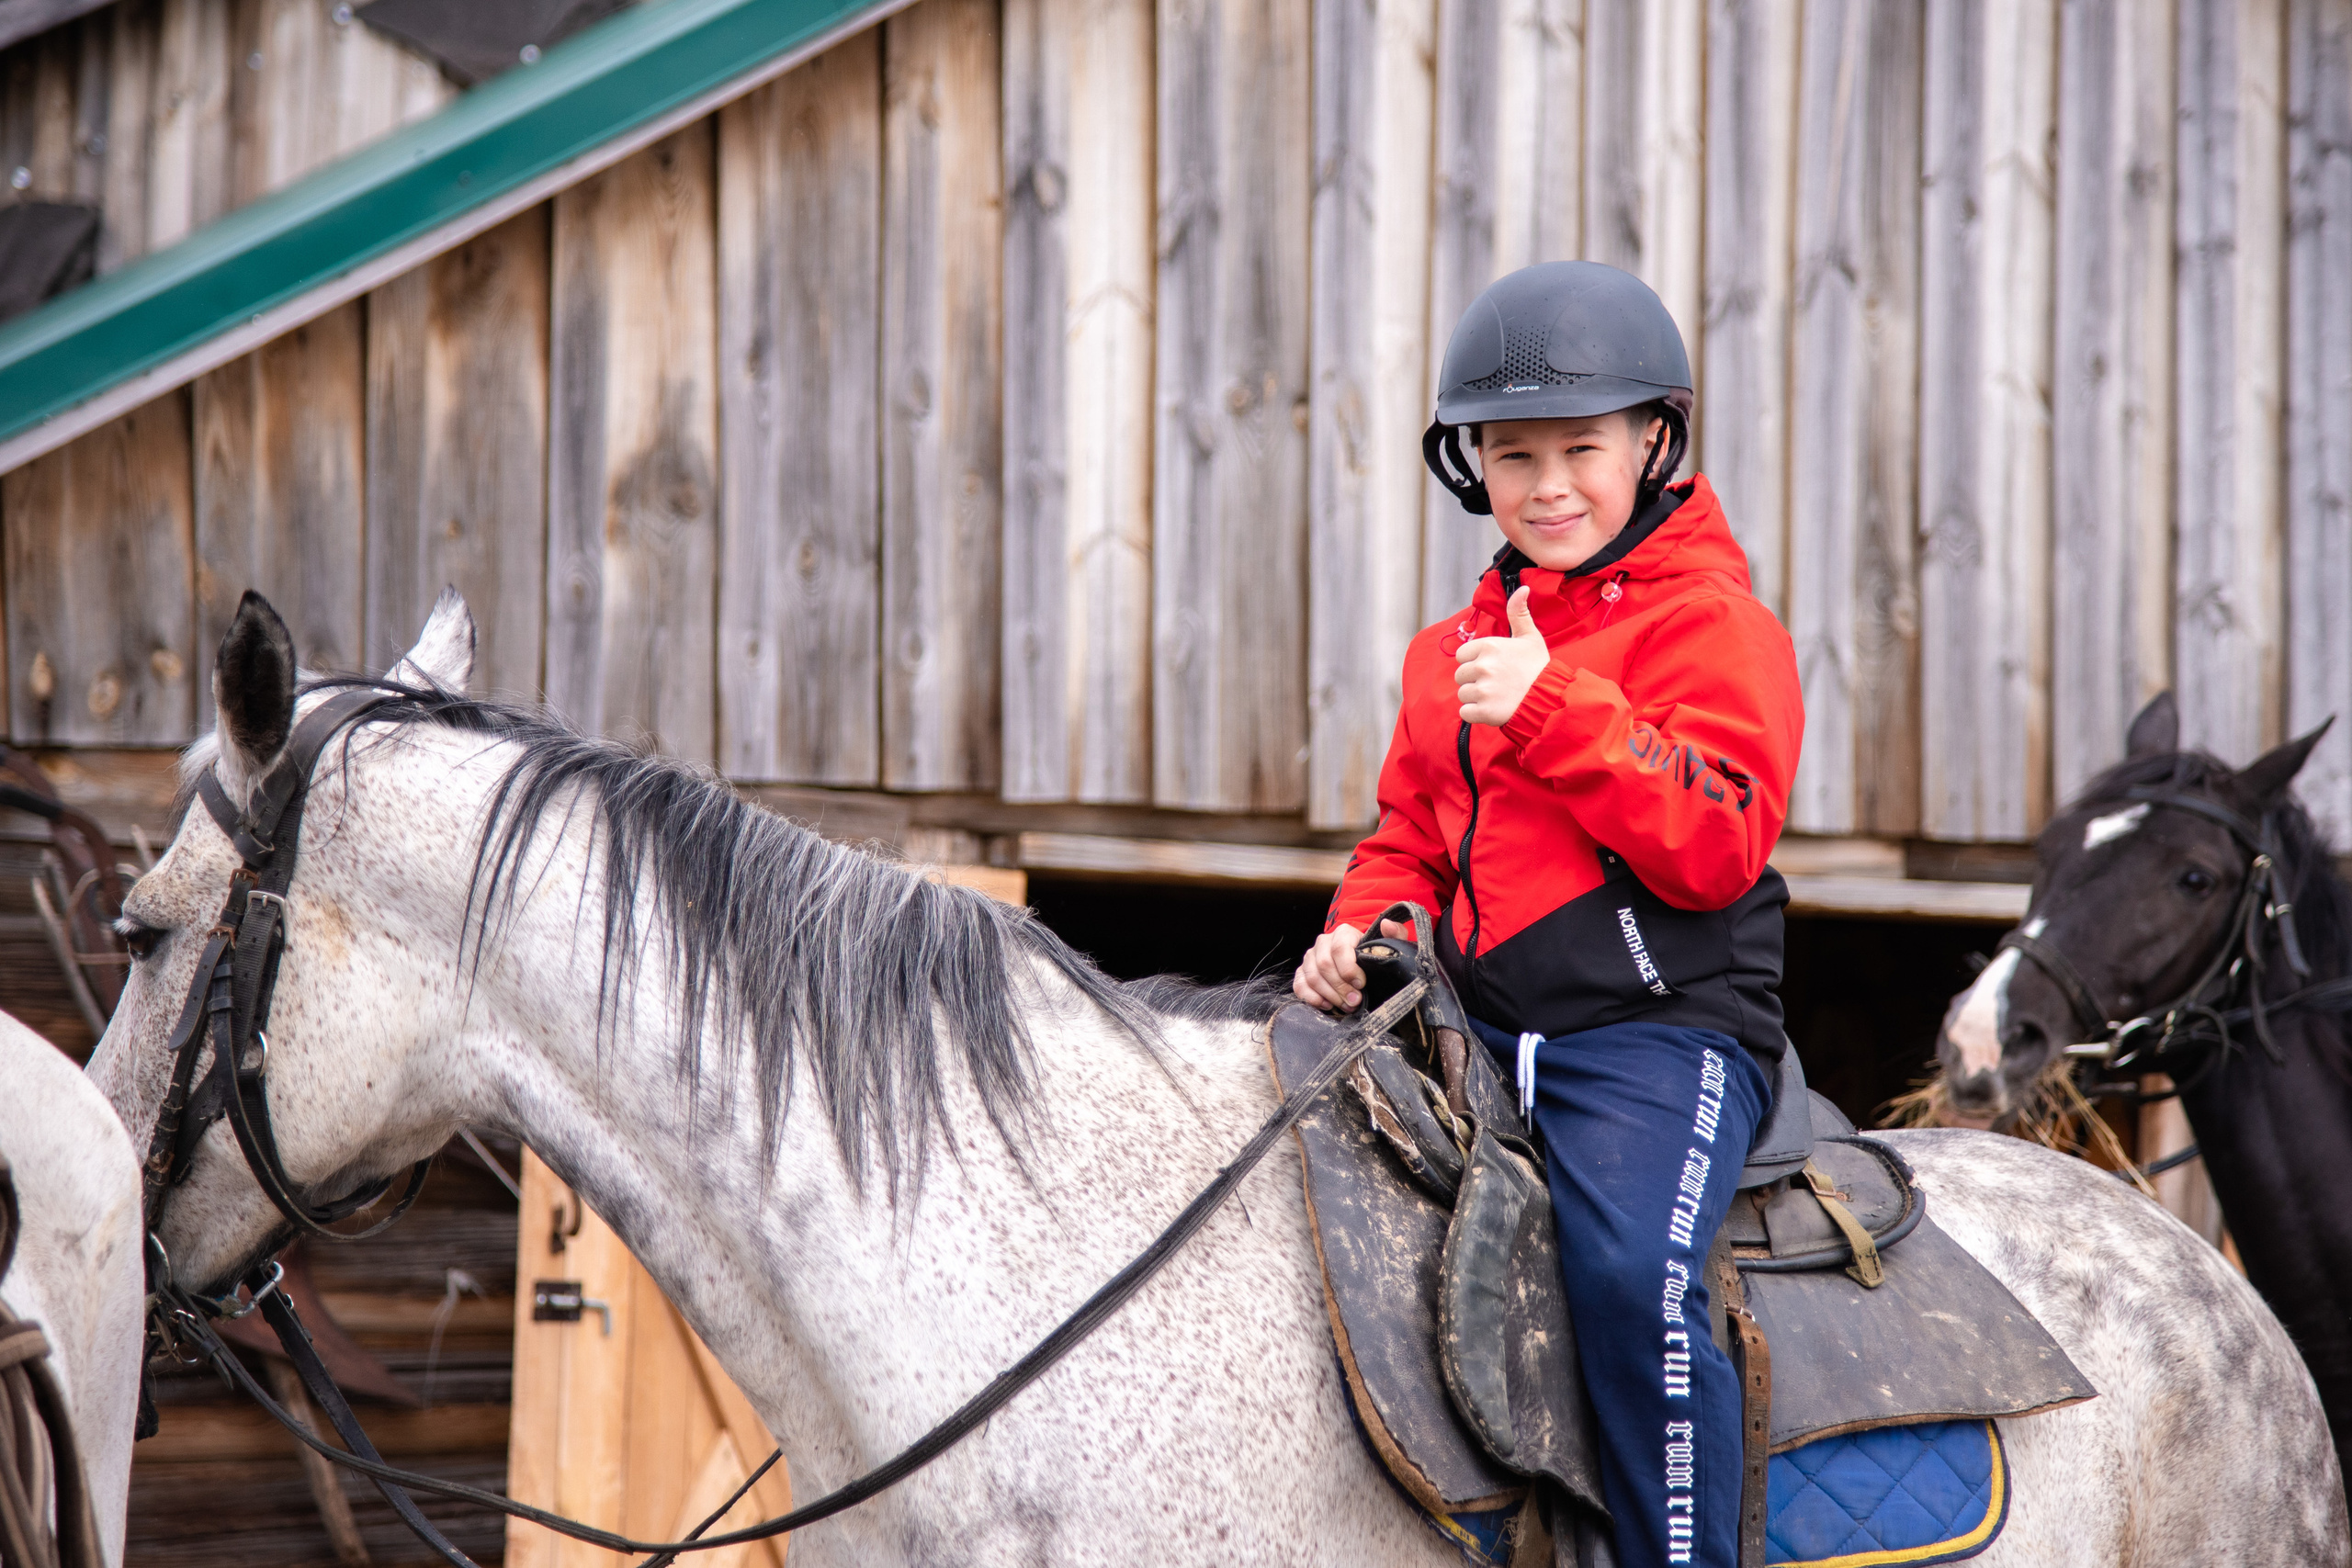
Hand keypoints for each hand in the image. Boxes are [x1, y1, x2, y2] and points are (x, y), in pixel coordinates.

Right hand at [1293, 919, 1412, 1011]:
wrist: (1364, 969)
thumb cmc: (1375, 957)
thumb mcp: (1390, 945)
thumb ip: (1395, 933)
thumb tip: (1386, 924)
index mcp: (1343, 933)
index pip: (1339, 949)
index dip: (1348, 969)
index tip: (1361, 984)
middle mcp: (1323, 942)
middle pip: (1324, 964)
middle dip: (1340, 987)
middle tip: (1355, 1001)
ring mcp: (1310, 957)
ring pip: (1312, 976)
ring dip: (1329, 995)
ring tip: (1346, 1005)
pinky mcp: (1302, 972)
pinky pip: (1299, 985)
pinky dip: (1312, 998)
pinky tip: (1327, 1005)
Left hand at [1455, 586, 1549, 725]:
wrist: (1550, 697)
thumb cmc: (1538, 667)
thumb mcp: (1530, 637)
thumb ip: (1519, 613)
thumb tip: (1522, 588)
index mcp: (1489, 646)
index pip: (1462, 655)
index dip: (1474, 662)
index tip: (1492, 667)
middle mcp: (1482, 666)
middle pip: (1460, 675)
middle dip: (1474, 681)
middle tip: (1497, 684)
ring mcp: (1482, 689)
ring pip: (1463, 694)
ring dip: (1476, 698)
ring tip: (1497, 696)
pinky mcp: (1483, 711)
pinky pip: (1465, 712)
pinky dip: (1476, 713)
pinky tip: (1493, 708)